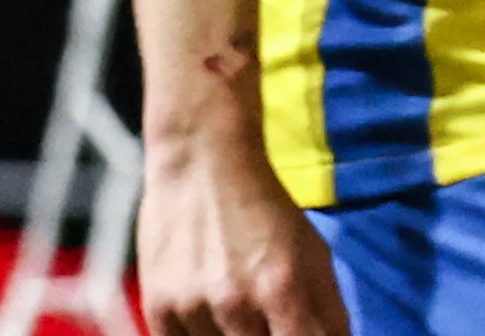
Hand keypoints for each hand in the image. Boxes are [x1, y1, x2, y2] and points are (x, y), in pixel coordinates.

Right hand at [139, 111, 349, 335]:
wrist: (201, 165)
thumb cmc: (266, 210)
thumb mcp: (313, 251)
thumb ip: (328, 309)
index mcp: (281, 287)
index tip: (302, 334)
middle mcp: (235, 304)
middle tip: (270, 320)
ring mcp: (191, 310)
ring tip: (240, 313)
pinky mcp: (157, 311)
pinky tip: (212, 321)